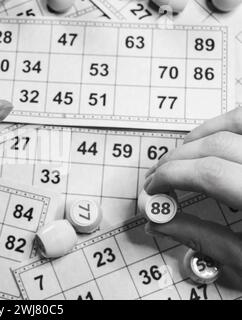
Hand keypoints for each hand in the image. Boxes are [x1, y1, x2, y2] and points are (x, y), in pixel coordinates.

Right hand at [143, 107, 241, 272]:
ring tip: (182, 148)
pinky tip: (219, 134)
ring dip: (202, 133)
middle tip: (159, 173)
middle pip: (217, 146)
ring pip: (239, 119)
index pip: (208, 173)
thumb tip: (164, 223)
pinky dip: (232, 121)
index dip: (171, 176)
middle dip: (177, 158)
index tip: (155, 187)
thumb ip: (205, 238)